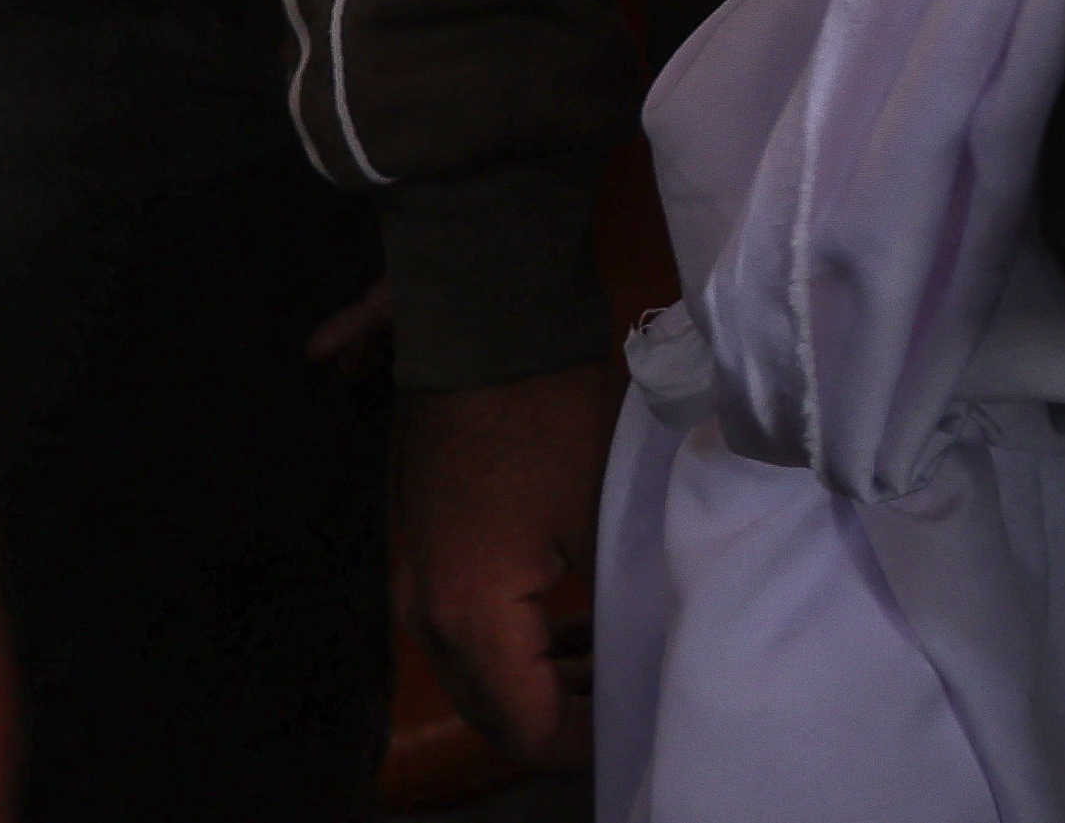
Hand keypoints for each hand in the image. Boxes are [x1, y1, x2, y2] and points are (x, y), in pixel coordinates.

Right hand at [396, 356, 624, 768]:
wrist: (480, 324)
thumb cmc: (551, 414)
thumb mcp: (603, 511)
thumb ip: (620, 593)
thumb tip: (648, 647)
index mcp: (466, 615)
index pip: (523, 725)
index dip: (585, 741)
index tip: (643, 724)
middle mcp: (424, 611)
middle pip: (491, 705)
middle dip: (564, 714)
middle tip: (634, 696)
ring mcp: (416, 577)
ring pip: (478, 665)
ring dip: (541, 675)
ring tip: (612, 662)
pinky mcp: (424, 546)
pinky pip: (468, 622)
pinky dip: (519, 637)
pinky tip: (571, 626)